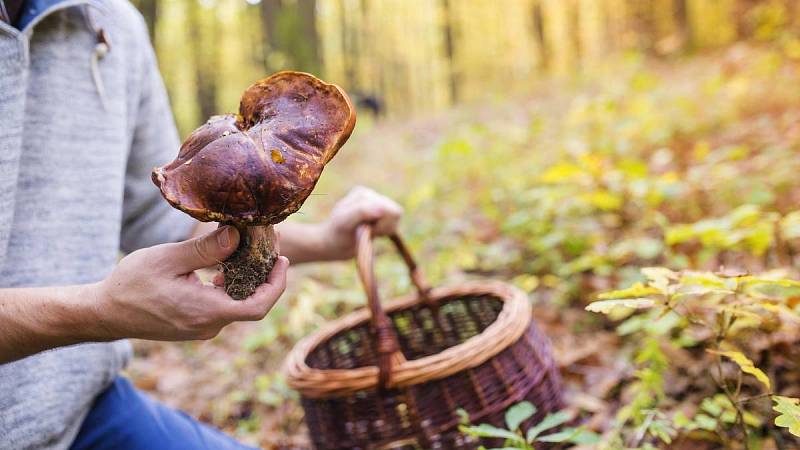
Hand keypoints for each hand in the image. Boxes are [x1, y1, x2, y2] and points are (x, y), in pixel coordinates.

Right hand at [92, 226, 288, 340]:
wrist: (105, 313)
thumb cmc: (131, 284)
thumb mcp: (168, 258)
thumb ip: (205, 249)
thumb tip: (237, 235)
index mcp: (205, 311)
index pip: (257, 307)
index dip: (277, 284)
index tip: (283, 260)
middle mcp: (209, 325)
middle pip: (252, 302)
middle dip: (264, 274)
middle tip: (268, 245)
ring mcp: (202, 327)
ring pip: (237, 303)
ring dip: (248, 279)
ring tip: (249, 248)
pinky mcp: (196, 324)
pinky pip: (223, 305)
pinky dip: (230, 285)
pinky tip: (225, 264)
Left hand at [318, 186, 402, 259]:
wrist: (332, 245)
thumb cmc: (336, 234)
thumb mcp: (344, 222)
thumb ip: (362, 211)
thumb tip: (382, 207)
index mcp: (363, 194)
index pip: (388, 208)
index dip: (382, 224)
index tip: (366, 231)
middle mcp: (371, 195)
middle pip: (396, 211)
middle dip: (384, 226)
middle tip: (367, 233)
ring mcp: (377, 204)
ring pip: (397, 217)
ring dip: (385, 229)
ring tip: (368, 233)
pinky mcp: (381, 214)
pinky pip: (394, 223)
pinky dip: (385, 231)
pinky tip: (372, 233)